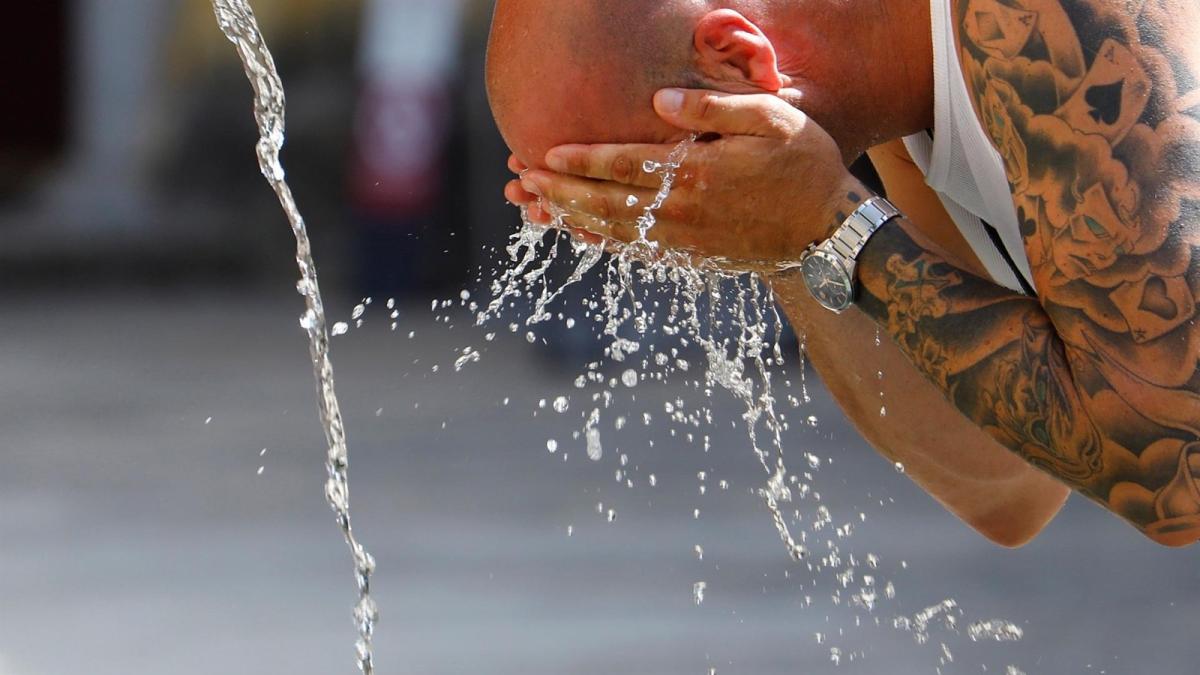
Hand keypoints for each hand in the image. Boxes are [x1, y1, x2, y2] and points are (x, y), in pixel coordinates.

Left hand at [512, 88, 867, 270]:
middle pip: (607, 202)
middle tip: (522, 182)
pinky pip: (636, 252)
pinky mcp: (692, 257)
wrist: (831, 232)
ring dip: (571, 218)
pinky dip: (602, 243)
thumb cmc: (806, 165)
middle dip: (560, 192)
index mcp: (699, 174)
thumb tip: (658, 100)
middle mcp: (684, 213)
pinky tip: (580, 233)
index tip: (545, 154)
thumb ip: (712, 109)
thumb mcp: (771, 120)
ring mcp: (686, 241)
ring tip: (535, 208)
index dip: (582, 161)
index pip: (625, 165)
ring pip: (614, 231)